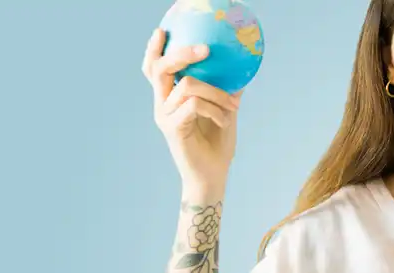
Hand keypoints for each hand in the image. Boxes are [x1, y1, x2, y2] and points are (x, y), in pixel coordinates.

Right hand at [141, 28, 242, 186]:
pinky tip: (227, 120)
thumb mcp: (224, 111)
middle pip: (159, 69)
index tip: (162, 31)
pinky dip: (216, 109)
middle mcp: (162, 105)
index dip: (154, 50)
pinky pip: (195, 105)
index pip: (153, 70)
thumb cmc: (218, 144)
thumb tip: (241, 68)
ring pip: (188, 86)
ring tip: (233, 105)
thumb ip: (225, 90)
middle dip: (181, 54)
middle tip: (205, 49)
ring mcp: (165, 117)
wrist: (213, 176)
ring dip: (217, 92)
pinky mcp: (173, 129)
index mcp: (169, 99)